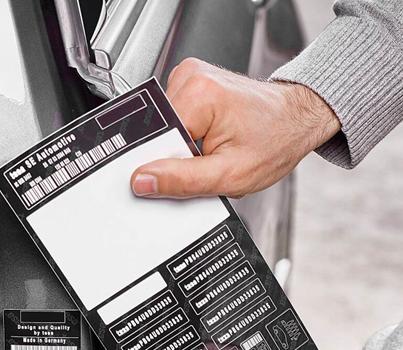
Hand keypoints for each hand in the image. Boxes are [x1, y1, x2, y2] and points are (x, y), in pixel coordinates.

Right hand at [130, 58, 340, 198]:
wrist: (297, 119)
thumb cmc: (275, 141)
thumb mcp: (229, 175)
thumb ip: (181, 180)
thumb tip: (142, 180)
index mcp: (199, 94)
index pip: (156, 141)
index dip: (166, 168)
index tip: (185, 178)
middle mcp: (191, 78)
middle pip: (157, 135)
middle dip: (175, 159)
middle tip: (206, 164)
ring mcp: (189, 79)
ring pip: (162, 131)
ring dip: (180, 151)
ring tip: (209, 152)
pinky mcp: (190, 86)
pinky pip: (171, 123)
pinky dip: (184, 140)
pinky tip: (205, 141)